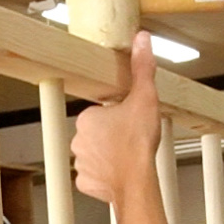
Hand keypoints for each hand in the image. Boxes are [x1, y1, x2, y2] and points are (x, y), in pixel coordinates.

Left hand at [71, 31, 161, 204]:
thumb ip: (142, 68)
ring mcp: (81, 163)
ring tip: (127, 155)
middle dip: (111, 135)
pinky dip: (106, 175)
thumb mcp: (145, 97)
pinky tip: (120, 171)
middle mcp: (78, 140)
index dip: (117, 116)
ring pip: (95, 155)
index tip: (128, 120)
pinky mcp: (87, 182)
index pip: (100, 113)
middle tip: (130, 138)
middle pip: (96, 134)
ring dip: (108, 155)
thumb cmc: (138, 143)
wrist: (137, 180)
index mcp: (86, 119)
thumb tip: (140, 40)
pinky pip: (95, 175)